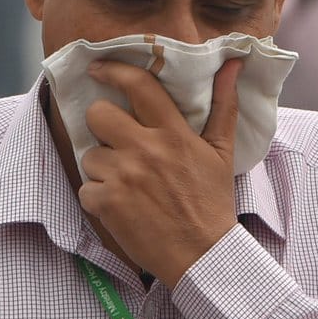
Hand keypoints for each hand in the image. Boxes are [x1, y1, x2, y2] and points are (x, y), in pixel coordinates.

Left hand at [79, 59, 242, 287]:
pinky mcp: (107, 204)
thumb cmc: (211, 202)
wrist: (202, 255)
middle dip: (102, 126)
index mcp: (173, 134)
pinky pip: (85, 189)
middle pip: (98, 115)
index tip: (97, 68)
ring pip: (89, 156)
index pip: (138, 86)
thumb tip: (232, 64)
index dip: (113, 70)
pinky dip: (98, 199)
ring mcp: (123, 177)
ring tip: (128, 185)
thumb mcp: (222, 152)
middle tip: (118, 143)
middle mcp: (145, 150)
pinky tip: (121, 208)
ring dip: (102, 169)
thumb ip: (223, 105)